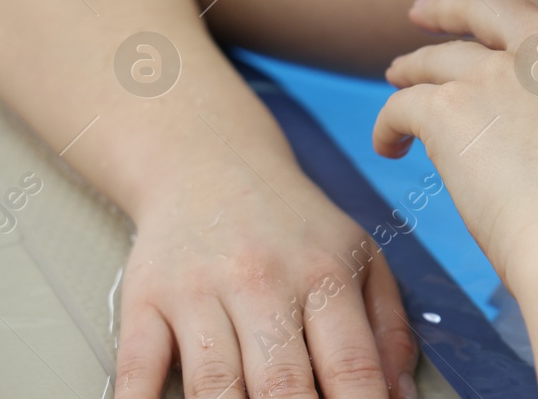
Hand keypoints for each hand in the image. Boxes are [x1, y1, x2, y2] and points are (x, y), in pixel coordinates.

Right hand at [114, 165, 418, 398]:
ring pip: (212, 385)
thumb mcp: (359, 254)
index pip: (350, 366)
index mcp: (325, 275)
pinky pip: (137, 366)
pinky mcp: (146, 299)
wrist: (210, 162)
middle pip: (282, 386)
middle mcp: (264, 282)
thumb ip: (387, 326)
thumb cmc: (293, 223)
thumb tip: (400, 396)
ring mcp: (200, 291)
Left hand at [372, 0, 537, 288]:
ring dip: (412, 69)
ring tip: (398, 82)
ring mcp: (497, 71)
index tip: (506, 3)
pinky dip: (389, 123)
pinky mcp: (451, 107)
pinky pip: (403, 105)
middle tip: (423, 13)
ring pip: (435, 58)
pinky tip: (388, 145)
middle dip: (448, 8)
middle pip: (483, 7)